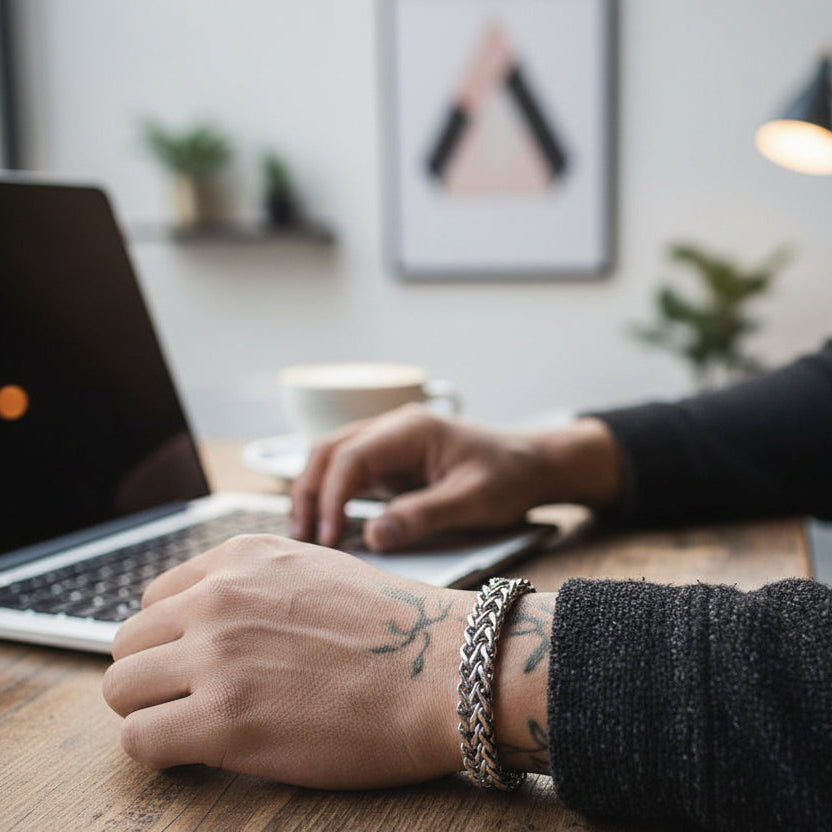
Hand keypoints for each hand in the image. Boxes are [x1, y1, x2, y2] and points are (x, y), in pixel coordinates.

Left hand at [102, 534, 472, 787]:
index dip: (170, 640)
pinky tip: (199, 753)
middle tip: (192, 701)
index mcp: (242, 557)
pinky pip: (139, 740)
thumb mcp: (315, 571)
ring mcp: (218, 654)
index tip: (192, 665)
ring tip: (194, 727)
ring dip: (151, 712)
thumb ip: (254, 585)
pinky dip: (161, 753)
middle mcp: (220, 596)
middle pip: (128, 644)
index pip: (153, 599)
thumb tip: (207, 620)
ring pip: (121, 689)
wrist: (443, 668)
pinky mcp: (224, 719)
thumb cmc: (394, 629)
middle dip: (154, 676)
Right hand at [290, 406, 622, 551]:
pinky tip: (327, 524)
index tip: (328, 536)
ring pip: (334, 458)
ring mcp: (390, 442)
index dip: (333, 496)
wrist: (532, 464)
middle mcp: (394, 427)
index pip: (353, 456)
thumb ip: (422, 516)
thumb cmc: (508, 478)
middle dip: (311, 492)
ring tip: (306, 534)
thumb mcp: (472, 501)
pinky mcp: (392, 461)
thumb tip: (372, 538)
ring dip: (316, 492)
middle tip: (304, 538)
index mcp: (411, 428)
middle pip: (331, 450)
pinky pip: (350, 472)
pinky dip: (333, 495)